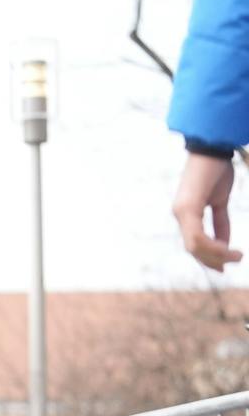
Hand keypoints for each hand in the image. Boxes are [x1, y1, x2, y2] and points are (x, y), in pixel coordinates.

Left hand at [173, 152, 240, 271]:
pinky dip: (213, 245)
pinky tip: (227, 248)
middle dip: (212, 261)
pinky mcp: (187, 207)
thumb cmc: (216, 170)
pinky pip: (197, 236)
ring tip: (236, 256)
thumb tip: (225, 243)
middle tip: (229, 267)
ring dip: (216, 255)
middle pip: (193, 249)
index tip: (225, 266)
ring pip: (195, 246)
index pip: (193, 243)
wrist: (212, 148)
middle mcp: (179, 215)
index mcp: (186, 214)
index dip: (208, 258)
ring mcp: (181, 212)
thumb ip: (220, 222)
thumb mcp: (220, 200)